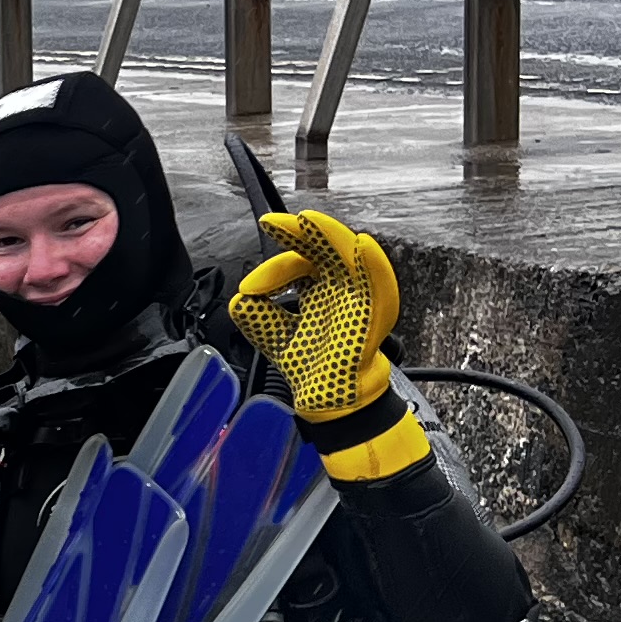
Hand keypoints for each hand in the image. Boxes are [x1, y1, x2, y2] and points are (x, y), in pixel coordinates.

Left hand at [231, 209, 401, 414]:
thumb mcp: (272, 333)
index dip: (277, 262)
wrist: (326, 400)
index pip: (300, 260)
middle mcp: (339, 287)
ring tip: (309, 222)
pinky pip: (380, 286)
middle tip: (274, 223)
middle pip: (325, 248)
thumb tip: (241, 296)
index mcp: (317, 287)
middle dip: (301, 231)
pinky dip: (374, 265)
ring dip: (332, 236)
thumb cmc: (308, 364)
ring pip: (351, 257)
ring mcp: (358, 298)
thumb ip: (255, 312)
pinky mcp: (372, 315)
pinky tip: (363, 246)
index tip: (250, 286)